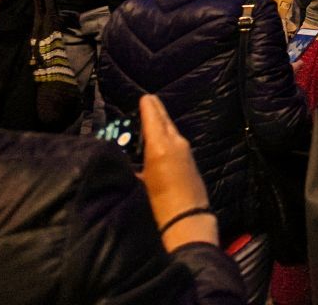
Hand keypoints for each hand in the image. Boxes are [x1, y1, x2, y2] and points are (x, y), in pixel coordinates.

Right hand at [137, 95, 218, 250]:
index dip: (149, 108)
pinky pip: (176, 142)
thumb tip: (128, 161)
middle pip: (165, 122)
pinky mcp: (190, 162)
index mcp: (161, 146)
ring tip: (152, 117)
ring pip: (171, 131)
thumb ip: (134, 167)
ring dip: (162, 124)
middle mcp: (176, 144)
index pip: (154, 119)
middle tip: (149, 101)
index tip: (145, 97)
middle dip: (156, 111)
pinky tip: (160, 140)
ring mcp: (186, 152)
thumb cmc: (159, 203)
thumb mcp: (140, 184)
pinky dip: (167, 136)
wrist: (187, 219)